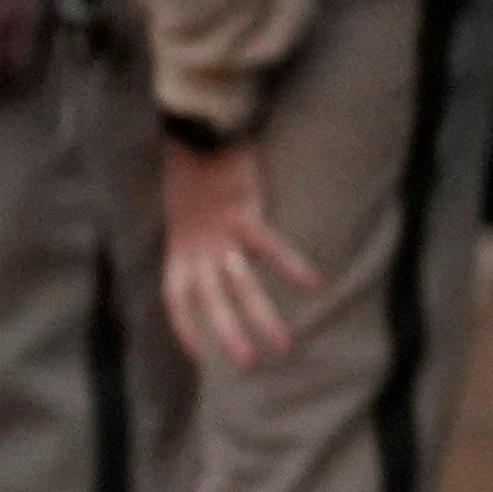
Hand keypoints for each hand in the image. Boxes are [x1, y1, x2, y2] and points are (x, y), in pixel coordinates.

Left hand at [159, 129, 330, 373]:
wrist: (192, 128)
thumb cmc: (190, 163)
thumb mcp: (180, 202)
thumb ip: (192, 226)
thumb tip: (206, 238)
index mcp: (179, 246)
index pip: (176, 298)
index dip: (184, 327)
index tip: (197, 355)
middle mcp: (197, 247)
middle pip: (211, 302)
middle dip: (228, 334)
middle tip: (248, 362)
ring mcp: (219, 233)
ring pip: (240, 286)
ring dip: (261, 316)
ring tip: (285, 342)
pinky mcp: (242, 214)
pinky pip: (269, 246)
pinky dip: (291, 265)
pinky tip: (316, 282)